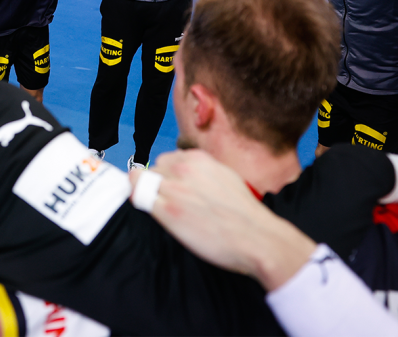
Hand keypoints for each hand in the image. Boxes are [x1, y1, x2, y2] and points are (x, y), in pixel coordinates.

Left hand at [129, 150, 314, 290]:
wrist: (256, 237)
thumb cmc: (243, 213)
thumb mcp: (224, 176)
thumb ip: (201, 172)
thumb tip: (182, 176)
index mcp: (198, 159)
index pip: (165, 160)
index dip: (164, 175)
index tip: (166, 186)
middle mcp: (183, 169)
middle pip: (153, 170)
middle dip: (157, 184)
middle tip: (168, 201)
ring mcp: (174, 189)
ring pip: (142, 182)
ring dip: (149, 194)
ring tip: (164, 209)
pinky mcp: (168, 211)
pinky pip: (140, 199)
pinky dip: (142, 204)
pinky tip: (155, 213)